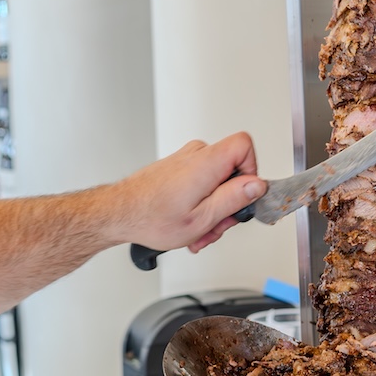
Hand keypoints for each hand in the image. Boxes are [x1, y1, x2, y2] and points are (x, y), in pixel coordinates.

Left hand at [110, 132, 266, 252]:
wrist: (119, 214)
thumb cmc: (150, 217)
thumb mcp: (202, 218)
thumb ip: (234, 198)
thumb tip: (257, 185)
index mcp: (206, 163)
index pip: (245, 146)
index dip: (251, 171)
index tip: (243, 195)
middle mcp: (196, 155)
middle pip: (233, 170)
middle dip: (229, 203)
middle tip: (217, 224)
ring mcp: (186, 160)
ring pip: (217, 181)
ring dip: (213, 209)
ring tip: (198, 229)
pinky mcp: (179, 168)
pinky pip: (202, 182)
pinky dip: (200, 204)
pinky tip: (189, 222)